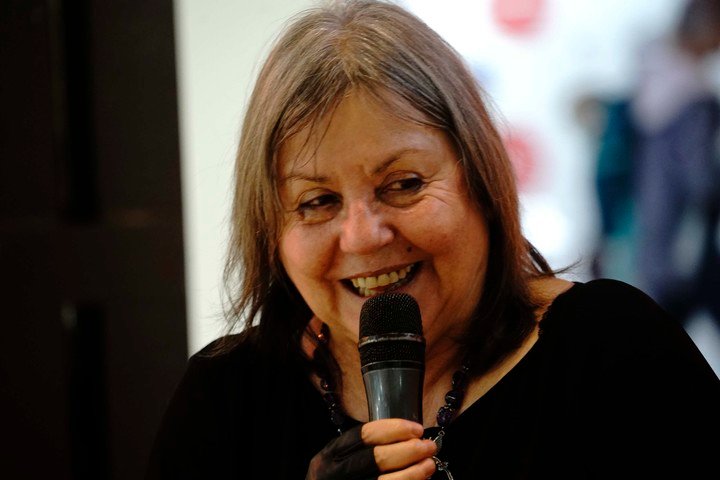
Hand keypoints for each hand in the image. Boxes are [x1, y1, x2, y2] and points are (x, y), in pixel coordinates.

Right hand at [305, 419, 436, 479]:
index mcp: (329, 457)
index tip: (416, 428)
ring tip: (430, 464)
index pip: (364, 435)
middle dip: (409, 449)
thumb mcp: (339, 462)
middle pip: (377, 458)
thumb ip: (363, 450)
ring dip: (414, 472)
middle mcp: (335, 476)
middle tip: (429, 446)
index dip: (394, 429)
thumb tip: (407, 437)